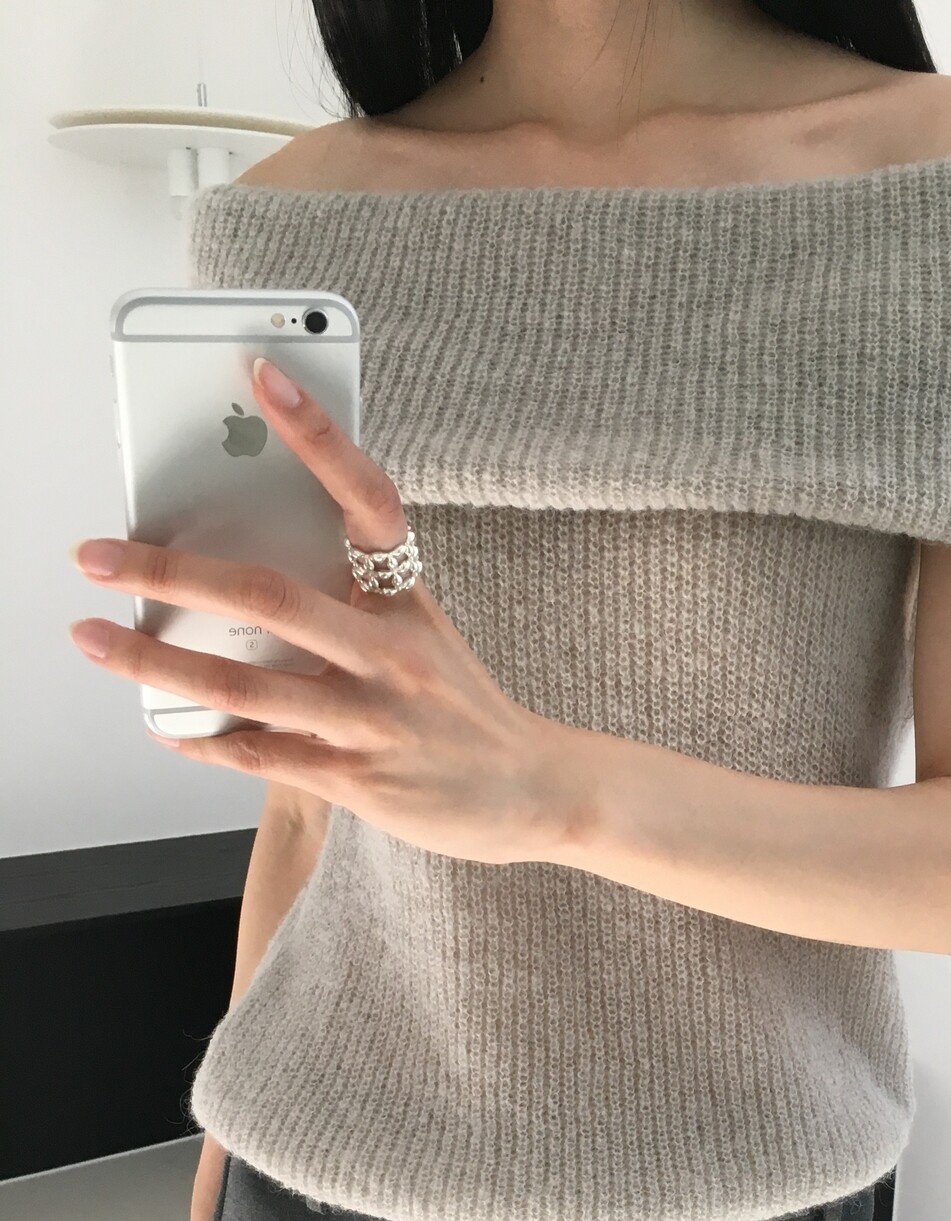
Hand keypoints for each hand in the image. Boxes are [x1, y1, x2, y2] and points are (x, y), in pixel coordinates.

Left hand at [67, 355, 575, 866]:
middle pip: (268, 595)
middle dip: (168, 570)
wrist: (533, 790)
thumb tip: (239, 586)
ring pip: (242, 681)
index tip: (264, 376)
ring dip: (153, 661)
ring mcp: (375, 718)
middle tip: (96, 555)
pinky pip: (259, 751)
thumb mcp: (422, 638)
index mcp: (408, 600)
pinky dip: (202, 739)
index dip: (319, 437)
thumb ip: (350, 606)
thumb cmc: (459, 708)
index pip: (367, 499)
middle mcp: (393, 652)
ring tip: (93, 639)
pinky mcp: (360, 778)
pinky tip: (168, 729)